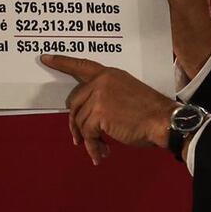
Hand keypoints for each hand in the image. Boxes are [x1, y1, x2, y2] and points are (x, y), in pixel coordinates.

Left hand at [41, 54, 178, 164]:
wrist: (164, 121)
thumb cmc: (151, 112)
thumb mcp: (128, 94)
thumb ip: (107, 96)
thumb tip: (88, 114)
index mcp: (110, 74)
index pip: (82, 65)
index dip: (62, 62)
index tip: (46, 58)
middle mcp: (102, 81)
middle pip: (74, 102)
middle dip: (75, 123)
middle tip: (80, 139)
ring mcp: (98, 96)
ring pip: (79, 121)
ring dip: (87, 139)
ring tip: (99, 149)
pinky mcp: (98, 113)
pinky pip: (87, 133)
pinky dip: (92, 146)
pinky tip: (101, 154)